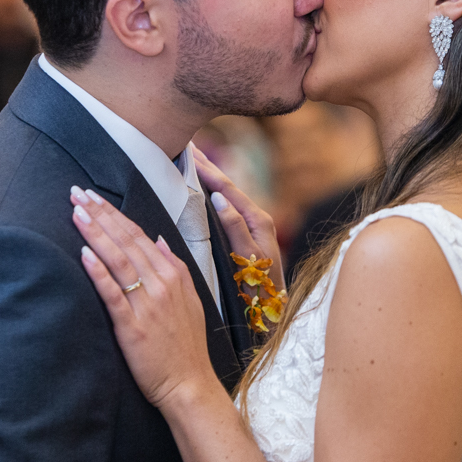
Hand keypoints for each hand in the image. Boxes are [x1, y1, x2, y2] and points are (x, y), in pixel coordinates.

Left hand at [70, 187, 221, 409]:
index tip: (94, 196)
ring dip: (97, 234)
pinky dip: (99, 272)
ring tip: (77, 213)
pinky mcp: (133, 326)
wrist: (190, 383)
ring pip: (118, 260)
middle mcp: (161, 284)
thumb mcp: (190, 299)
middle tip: (77, 192)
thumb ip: (174, 266)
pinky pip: (113, 294)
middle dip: (101, 214)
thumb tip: (158, 240)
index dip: (115, 214)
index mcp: (172, 274)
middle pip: (126, 241)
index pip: (139, 235)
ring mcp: (147, 304)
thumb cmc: (186, 345)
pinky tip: (84, 254)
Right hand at [193, 147, 284, 291]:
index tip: (190, 152)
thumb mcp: (249, 259)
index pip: (228, 189)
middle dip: (208, 167)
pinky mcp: (248, 236)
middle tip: (188, 146)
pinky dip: (214, 194)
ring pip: (227, 196)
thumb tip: (220, 199)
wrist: (274, 315)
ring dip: (210, 178)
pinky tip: (204, 189)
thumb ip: (236, 229)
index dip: (208, 170)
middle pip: (228, 187)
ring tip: (193, 161)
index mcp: (259, 220)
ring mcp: (253, 227)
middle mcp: (257, 219)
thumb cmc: (261, 291)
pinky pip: (228, 208)